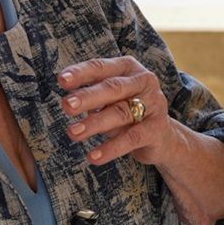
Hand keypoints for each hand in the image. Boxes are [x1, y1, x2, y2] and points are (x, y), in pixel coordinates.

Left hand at [59, 56, 180, 166]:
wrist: (162, 136)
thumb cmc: (128, 111)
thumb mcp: (110, 99)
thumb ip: (93, 96)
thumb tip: (67, 101)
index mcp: (128, 68)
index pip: (102, 68)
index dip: (82, 73)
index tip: (62, 80)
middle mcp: (144, 82)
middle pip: (113, 88)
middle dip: (88, 97)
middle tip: (67, 105)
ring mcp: (154, 104)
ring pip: (120, 113)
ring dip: (94, 123)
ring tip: (73, 133)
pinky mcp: (157, 129)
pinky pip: (131, 138)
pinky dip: (111, 148)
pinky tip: (93, 156)